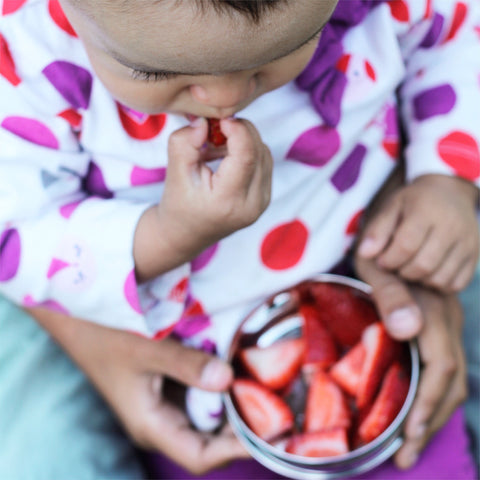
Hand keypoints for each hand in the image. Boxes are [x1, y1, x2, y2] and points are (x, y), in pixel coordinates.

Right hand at [27, 307, 248, 474]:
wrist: (78, 316)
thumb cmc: (106, 335)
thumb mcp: (147, 349)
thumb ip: (187, 366)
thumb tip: (229, 380)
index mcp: (152, 425)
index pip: (201, 456)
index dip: (236, 449)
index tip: (269, 432)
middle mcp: (160, 421)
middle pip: (208, 440)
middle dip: (240, 428)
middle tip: (277, 408)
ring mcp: (162, 403)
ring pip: (205, 417)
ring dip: (232, 407)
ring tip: (265, 391)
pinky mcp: (165, 384)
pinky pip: (198, 393)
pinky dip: (218, 387)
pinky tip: (238, 371)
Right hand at [160, 117, 271, 253]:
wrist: (185, 235)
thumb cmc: (178, 204)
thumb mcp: (174, 173)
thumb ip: (185, 143)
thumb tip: (204, 121)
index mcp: (228, 201)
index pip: (246, 155)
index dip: (237, 129)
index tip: (220, 119)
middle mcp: (251, 205)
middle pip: (259, 151)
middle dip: (240, 131)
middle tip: (214, 129)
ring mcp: (262, 204)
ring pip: (264, 153)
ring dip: (244, 140)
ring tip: (216, 146)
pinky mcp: (265, 199)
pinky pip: (264, 163)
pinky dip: (248, 151)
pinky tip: (226, 156)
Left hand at [354, 256, 466, 469]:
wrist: (403, 226)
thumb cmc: (377, 248)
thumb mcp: (375, 265)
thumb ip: (391, 295)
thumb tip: (408, 329)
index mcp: (431, 310)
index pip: (439, 367)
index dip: (427, 403)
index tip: (408, 434)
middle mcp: (446, 320)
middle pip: (450, 381)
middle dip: (429, 421)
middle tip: (404, 456)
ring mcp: (446, 323)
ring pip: (452, 378)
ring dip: (433, 413)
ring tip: (409, 443)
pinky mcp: (439, 325)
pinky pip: (444, 367)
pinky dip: (433, 395)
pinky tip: (415, 410)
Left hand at [357, 174, 478, 292]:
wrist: (450, 193)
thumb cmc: (414, 203)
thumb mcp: (392, 207)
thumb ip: (377, 230)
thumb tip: (364, 254)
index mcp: (427, 211)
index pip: (406, 245)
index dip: (389, 259)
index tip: (382, 260)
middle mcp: (452, 226)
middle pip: (423, 265)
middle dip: (402, 271)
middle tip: (395, 265)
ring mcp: (467, 242)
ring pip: (440, 278)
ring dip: (419, 280)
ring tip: (409, 267)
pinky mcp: (475, 256)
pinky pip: (456, 284)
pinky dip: (438, 284)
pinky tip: (427, 272)